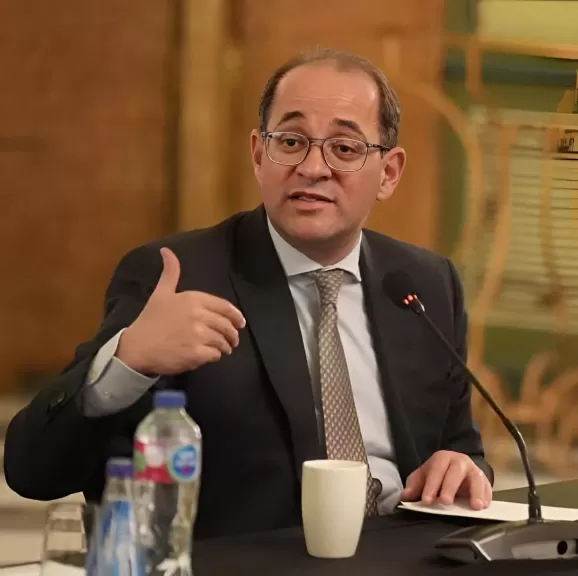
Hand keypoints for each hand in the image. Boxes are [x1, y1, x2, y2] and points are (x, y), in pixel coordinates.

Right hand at [116, 247, 245, 374]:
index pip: (225, 307)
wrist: (137, 347)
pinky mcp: (197, 354)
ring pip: (222, 341)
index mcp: (193, 299)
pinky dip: (215, 356)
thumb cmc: (150, 320)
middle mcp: (199, 316)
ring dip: (225, 346)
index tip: (240, 323)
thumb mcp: (161, 293)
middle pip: (226, 325)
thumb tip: (167, 250)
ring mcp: (199, 335)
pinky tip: (210, 356)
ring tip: (223, 349)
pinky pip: (215, 355)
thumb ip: (170, 273)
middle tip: (233, 340)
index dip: (236, 316)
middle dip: (233, 334)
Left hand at [400, 450, 491, 509]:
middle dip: (450, 487)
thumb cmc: (438, 473)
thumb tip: (405, 497)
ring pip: (476, 478)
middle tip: (445, 501)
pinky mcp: (485, 481)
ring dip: (476, 492)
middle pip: (455, 472)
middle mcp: (460, 461)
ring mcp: (474, 470)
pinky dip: (487, 497)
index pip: (436, 470)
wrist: (458, 468)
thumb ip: (414, 485)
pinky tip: (484, 507)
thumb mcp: (424, 476)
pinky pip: (488, 489)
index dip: (430, 486)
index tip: (426, 500)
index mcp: (442, 458)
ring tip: (475, 506)